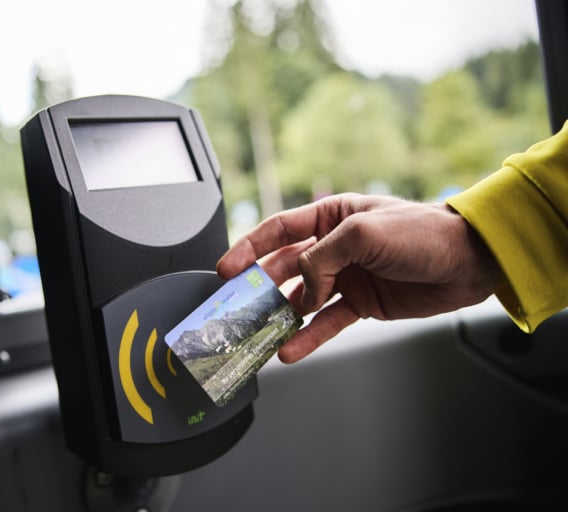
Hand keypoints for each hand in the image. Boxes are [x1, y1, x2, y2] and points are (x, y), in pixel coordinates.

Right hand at [216, 193, 502, 362]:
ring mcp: (345, 276)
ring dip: (279, 317)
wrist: (467, 262)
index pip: (278, 231)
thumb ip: (321, 260)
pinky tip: (290, 350)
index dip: (248, 249)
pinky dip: (307, 337)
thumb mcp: (362, 233)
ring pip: (300, 299)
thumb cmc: (422, 232)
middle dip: (258, 287)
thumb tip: (302, 292)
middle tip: (235, 307)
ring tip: (258, 334)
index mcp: (331, 217)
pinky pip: (325, 323)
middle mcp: (333, 246)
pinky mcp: (360, 303)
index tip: (226, 269)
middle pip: (283, 268)